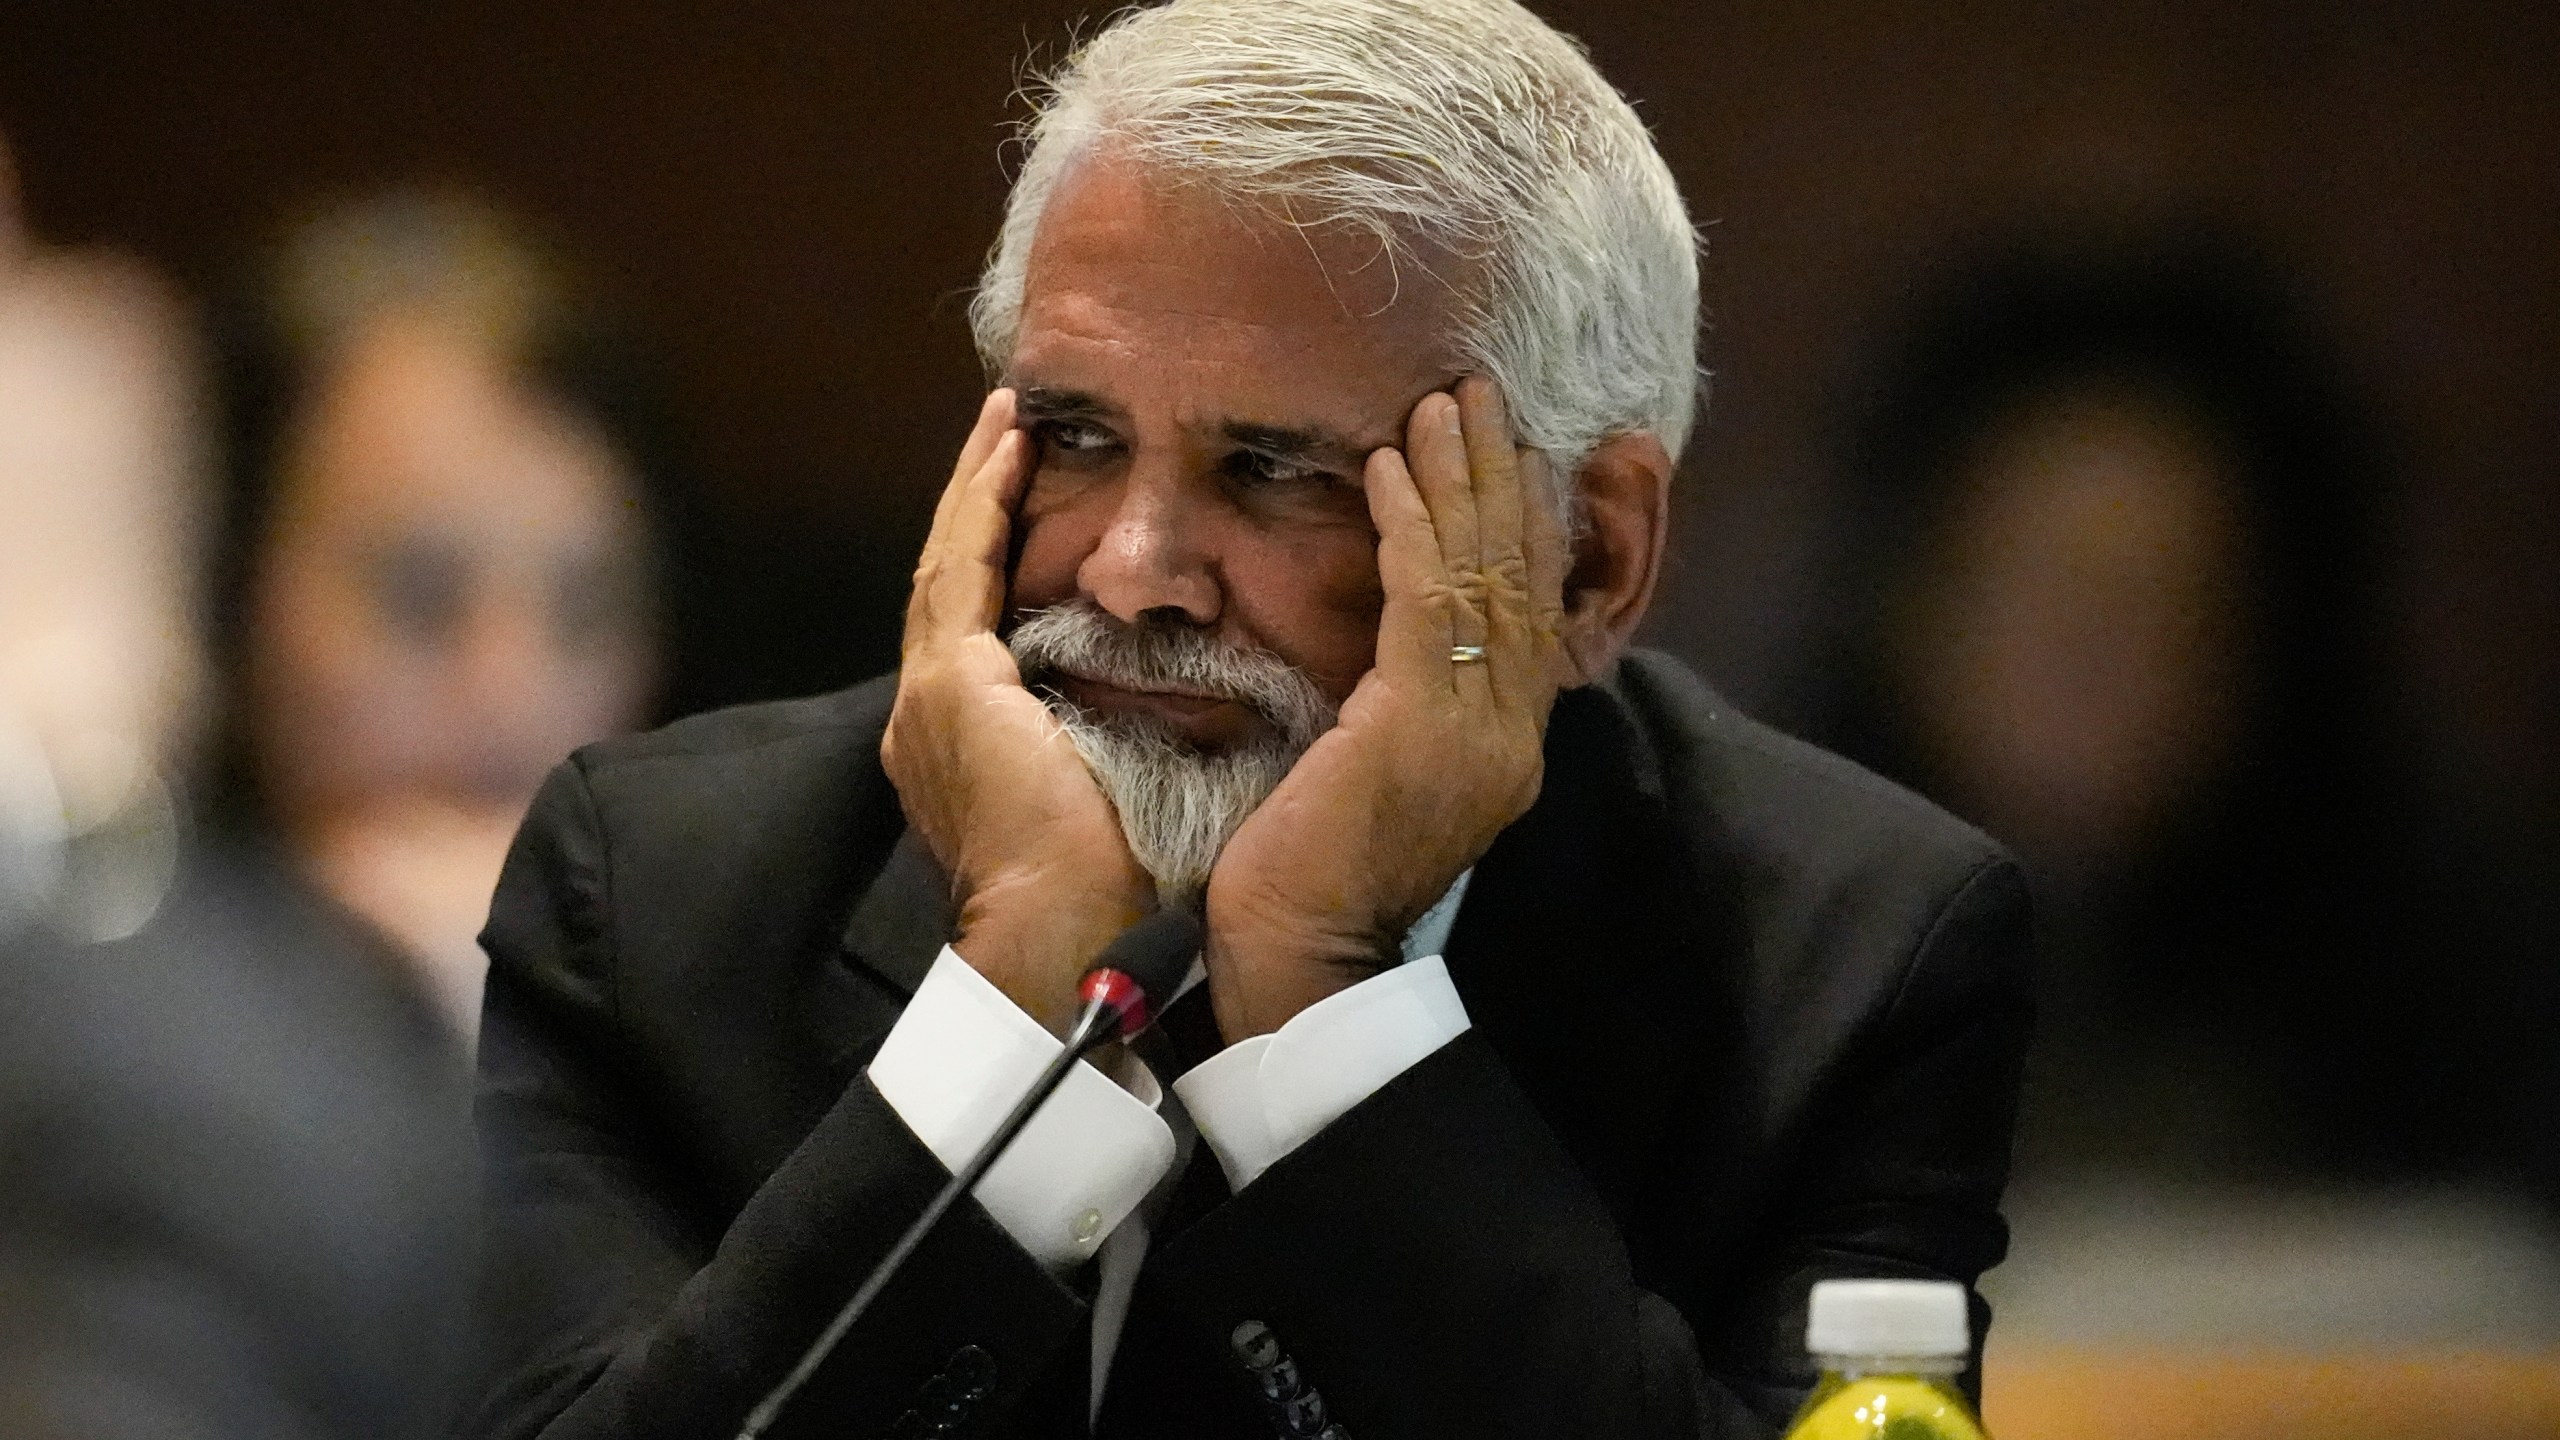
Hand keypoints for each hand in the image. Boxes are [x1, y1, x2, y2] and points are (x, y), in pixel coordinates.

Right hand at [880, 390, 1153, 1029]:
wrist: (1063, 939)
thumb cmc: (1109, 893)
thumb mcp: (1113, 796)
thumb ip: (1121, 741)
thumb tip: (1194, 706)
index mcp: (963, 747)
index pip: (976, 627)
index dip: (995, 557)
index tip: (1023, 496)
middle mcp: (929, 716)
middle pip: (949, 582)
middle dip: (973, 506)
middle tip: (1004, 432)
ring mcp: (931, 696)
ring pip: (948, 561)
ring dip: (975, 486)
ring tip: (1004, 420)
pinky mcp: (951, 683)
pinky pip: (962, 567)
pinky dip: (981, 504)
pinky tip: (1006, 447)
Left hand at [1202, 377, 1567, 1039]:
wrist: (1298, 960)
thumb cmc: (1311, 875)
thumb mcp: (1374, 775)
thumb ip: (1402, 710)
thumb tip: (1387, 647)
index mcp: (1503, 747)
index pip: (1528, 612)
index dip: (1518, 523)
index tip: (1502, 448)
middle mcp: (1509, 733)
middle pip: (1519, 577)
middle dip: (1499, 477)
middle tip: (1480, 393)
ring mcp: (1474, 728)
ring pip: (1481, 574)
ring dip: (1459, 477)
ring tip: (1442, 403)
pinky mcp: (1418, 721)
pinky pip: (1425, 597)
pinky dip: (1409, 522)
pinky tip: (1387, 465)